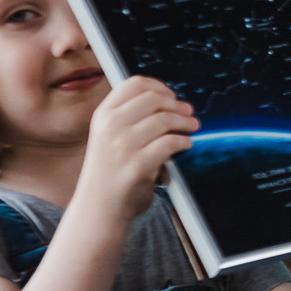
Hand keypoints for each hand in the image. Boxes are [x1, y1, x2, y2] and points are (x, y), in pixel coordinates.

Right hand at [78, 76, 196, 220]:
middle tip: (188, 111)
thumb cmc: (109, 170)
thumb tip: (168, 99)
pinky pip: (170, 143)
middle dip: (177, 104)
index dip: (159, 87)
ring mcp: (123, 145)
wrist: (99, 207)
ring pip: (164, 119)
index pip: (135, 84)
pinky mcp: (138, 165)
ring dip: (185, 121)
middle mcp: (110, 126)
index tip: (171, 95)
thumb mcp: (108, 135)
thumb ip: (128, 116)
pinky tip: (186, 143)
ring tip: (192, 125)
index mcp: (103, 114)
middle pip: (154, 99)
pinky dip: (183, 141)